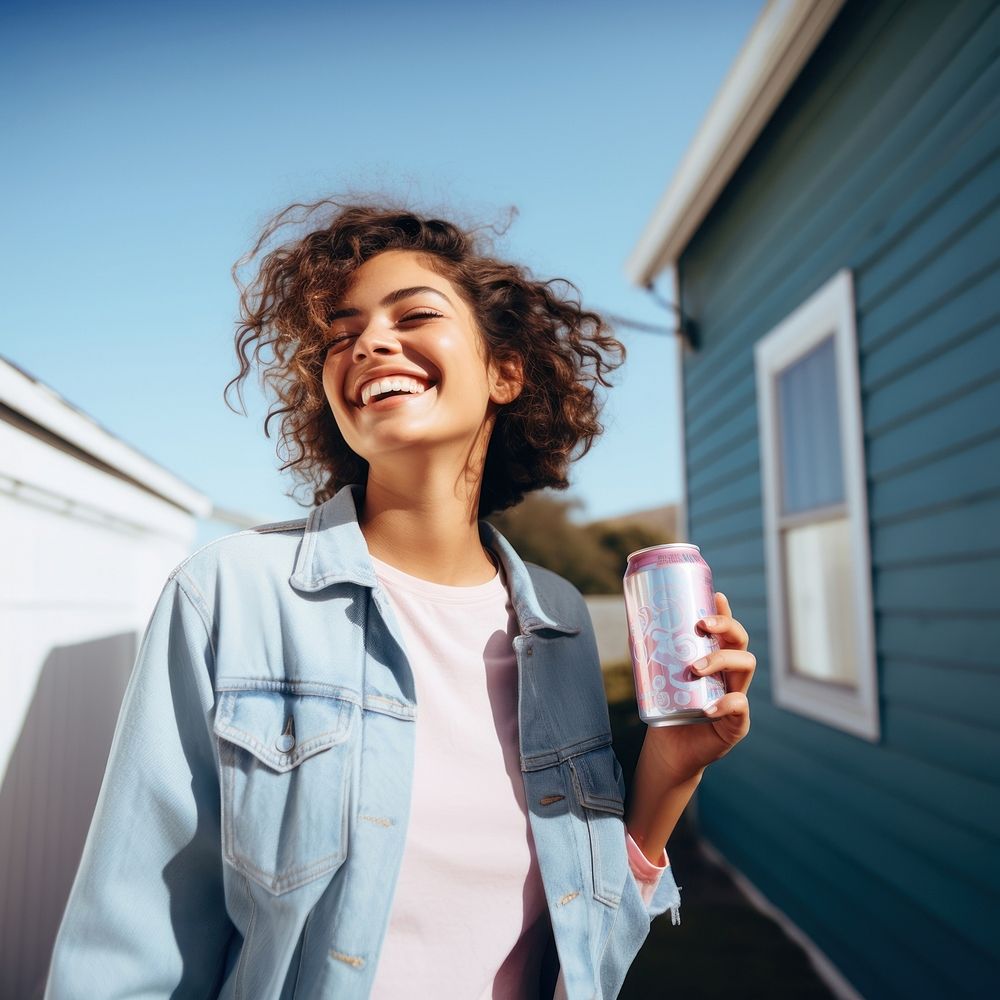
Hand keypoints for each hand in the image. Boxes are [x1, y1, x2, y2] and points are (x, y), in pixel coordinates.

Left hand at [642, 592, 754, 782]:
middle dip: (726, 626)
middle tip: (702, 626)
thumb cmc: (666, 708)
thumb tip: (632, 624)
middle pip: (740, 640)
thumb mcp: (656, 677)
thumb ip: (648, 652)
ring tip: (696, 668)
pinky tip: (707, 708)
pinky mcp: (737, 723)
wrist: (669, 750)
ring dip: (721, 660)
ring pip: (745, 665)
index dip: (724, 611)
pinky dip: (725, 704)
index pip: (725, 629)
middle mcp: (730, 674)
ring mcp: (737, 695)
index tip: (716, 595)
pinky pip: (740, 707)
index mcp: (714, 658)